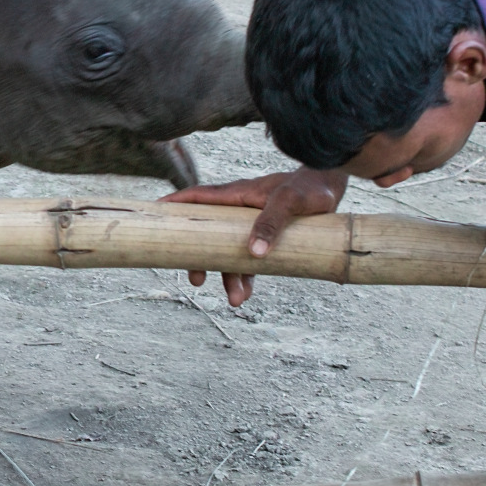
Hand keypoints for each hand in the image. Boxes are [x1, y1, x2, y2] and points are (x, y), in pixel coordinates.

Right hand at [164, 168, 347, 305]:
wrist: (333, 186)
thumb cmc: (310, 188)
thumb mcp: (290, 203)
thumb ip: (271, 223)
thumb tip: (253, 253)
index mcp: (236, 195)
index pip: (197, 199)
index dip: (174, 207)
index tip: (153, 216)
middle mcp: (238, 210)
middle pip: (208, 234)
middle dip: (199, 258)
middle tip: (196, 280)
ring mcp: (251, 223)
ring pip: (229, 252)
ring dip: (229, 275)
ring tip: (235, 300)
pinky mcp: (267, 236)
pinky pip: (249, 259)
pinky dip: (247, 276)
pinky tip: (247, 292)